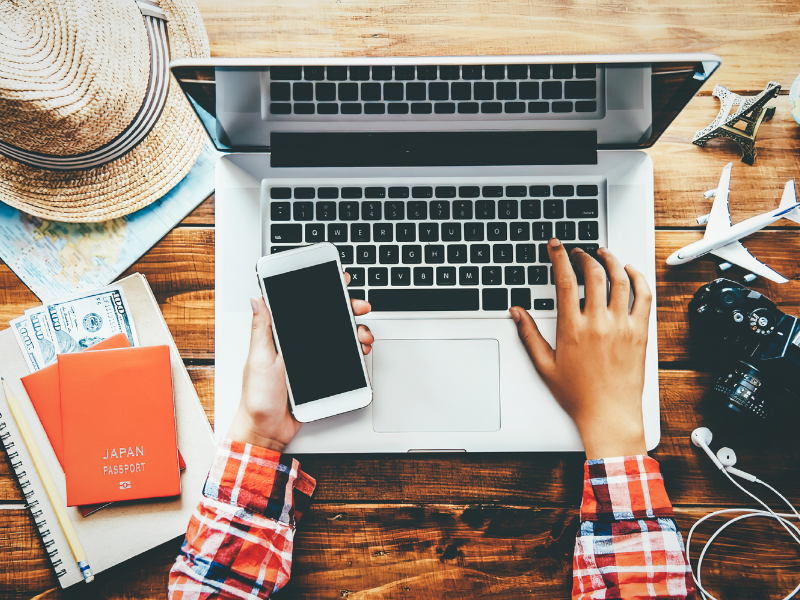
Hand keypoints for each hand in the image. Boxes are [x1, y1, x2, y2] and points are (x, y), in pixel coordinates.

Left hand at [227, 273, 373, 450]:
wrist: (268, 430)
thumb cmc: (258, 397)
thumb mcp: (259, 357)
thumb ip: (262, 328)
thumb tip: (257, 299)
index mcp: (282, 336)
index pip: (305, 308)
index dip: (323, 294)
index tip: (337, 283)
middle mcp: (298, 345)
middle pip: (328, 320)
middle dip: (347, 310)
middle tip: (359, 307)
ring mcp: (311, 360)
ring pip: (339, 337)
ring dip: (355, 331)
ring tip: (362, 334)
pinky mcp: (322, 375)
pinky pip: (342, 359)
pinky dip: (354, 352)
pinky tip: (360, 350)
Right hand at [509, 239, 651, 459]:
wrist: (609, 414)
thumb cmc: (578, 395)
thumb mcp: (544, 365)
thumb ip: (529, 335)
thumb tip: (517, 312)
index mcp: (573, 329)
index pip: (566, 281)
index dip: (559, 257)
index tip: (556, 246)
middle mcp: (599, 323)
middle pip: (594, 274)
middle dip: (584, 255)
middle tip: (578, 251)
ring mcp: (622, 326)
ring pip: (620, 280)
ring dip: (611, 260)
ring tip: (603, 253)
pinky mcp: (640, 332)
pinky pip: (643, 296)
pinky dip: (638, 278)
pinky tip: (630, 271)